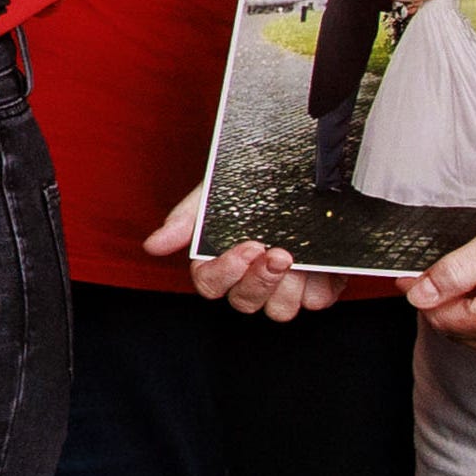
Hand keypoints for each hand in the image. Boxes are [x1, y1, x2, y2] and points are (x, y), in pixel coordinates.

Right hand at [150, 198, 342, 321]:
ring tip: (300, 257)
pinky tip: (321, 261)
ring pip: (279, 311)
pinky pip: (318, 301)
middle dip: (261, 280)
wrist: (301, 164)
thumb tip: (154, 245)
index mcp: (221, 261)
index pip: (210, 284)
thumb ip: (185, 219)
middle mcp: (250, 277)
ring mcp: (285, 284)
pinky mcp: (318, 284)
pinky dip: (321, 285)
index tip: (248, 247)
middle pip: (245, 302)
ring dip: (288, 288)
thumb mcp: (214, 192)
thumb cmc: (251, 179)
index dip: (226, 272)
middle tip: (277, 252)